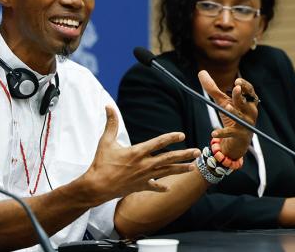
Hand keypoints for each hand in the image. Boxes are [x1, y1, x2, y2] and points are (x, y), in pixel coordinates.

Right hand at [81, 106, 199, 204]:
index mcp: (137, 152)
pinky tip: (169, 188)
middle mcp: (144, 165)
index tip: (182, 135)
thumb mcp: (105, 141)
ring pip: (166, 172)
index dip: (171, 138)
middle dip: (184, 155)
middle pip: (168, 158)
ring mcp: (143, 177)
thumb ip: (111, 123)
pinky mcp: (140, 186)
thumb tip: (108, 106)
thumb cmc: (101, 163)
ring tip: (192, 167)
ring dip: (180, 169)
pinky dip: (161, 187)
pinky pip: (154, 187)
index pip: (158, 142)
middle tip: (197, 152)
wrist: (97, 186)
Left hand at [198, 70, 258, 158]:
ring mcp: (246, 124)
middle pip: (246, 103)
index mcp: (248, 102)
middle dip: (240, 96)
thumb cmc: (232, 116)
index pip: (250, 92)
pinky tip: (213, 132)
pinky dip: (222, 132)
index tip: (237, 81)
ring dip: (234, 111)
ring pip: (241, 117)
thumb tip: (201, 72)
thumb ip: (212, 88)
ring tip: (226, 107)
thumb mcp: (221, 101)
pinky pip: (231, 133)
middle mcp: (250, 112)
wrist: (236, 140)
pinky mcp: (239, 135)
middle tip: (236, 88)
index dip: (245, 86)